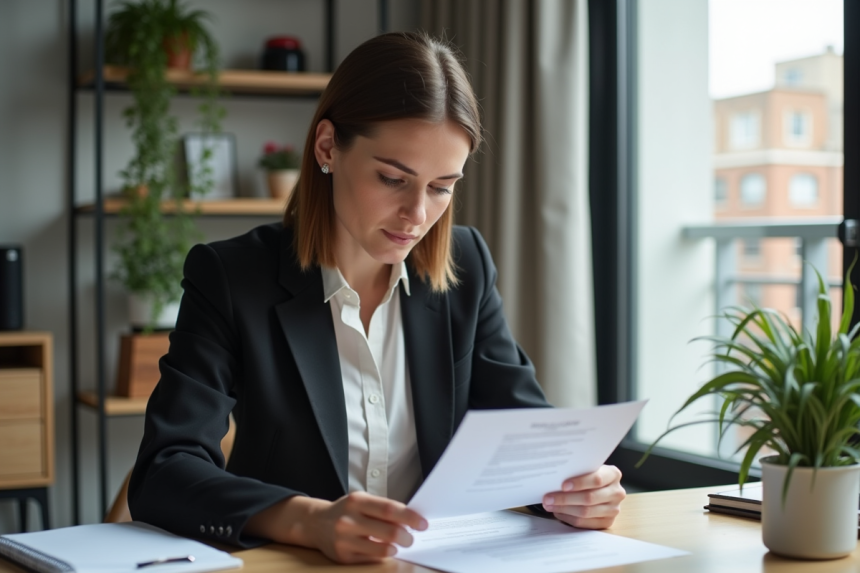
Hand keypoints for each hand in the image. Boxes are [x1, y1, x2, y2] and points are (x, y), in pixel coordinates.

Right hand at [309, 491, 427, 563]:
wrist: (315, 523)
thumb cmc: (346, 511)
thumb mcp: (361, 501)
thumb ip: (382, 509)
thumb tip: (410, 521)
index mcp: (357, 501)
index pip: (389, 509)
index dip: (410, 517)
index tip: (423, 523)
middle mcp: (349, 520)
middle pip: (389, 531)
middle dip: (407, 537)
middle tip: (411, 538)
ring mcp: (344, 540)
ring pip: (382, 549)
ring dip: (396, 548)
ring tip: (399, 544)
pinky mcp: (343, 557)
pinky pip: (371, 560)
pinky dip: (383, 555)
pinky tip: (385, 550)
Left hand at [541, 465, 624, 528]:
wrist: (600, 487)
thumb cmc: (589, 475)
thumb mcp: (587, 469)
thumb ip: (577, 471)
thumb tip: (554, 479)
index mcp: (613, 474)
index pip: (597, 479)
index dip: (579, 483)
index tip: (563, 485)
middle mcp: (617, 492)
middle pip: (589, 498)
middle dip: (566, 498)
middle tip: (548, 498)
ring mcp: (614, 509)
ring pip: (586, 512)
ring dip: (564, 509)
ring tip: (549, 505)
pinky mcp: (607, 522)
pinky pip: (585, 523)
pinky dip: (568, 518)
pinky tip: (558, 512)